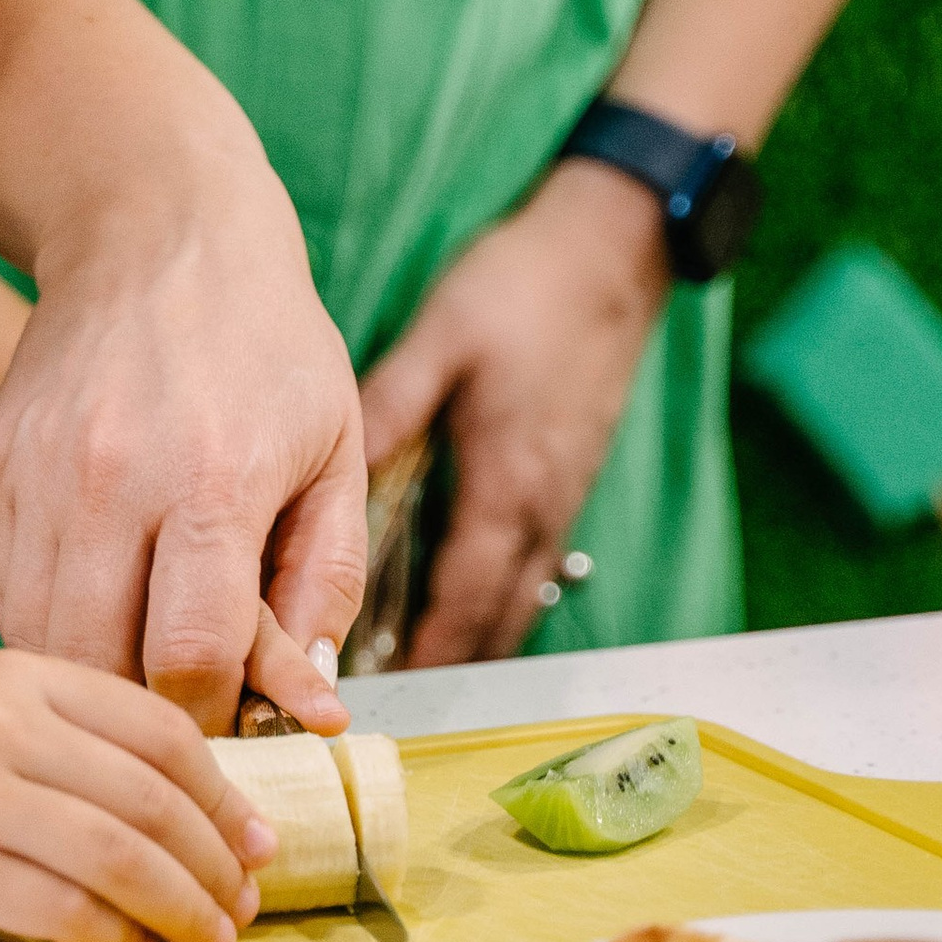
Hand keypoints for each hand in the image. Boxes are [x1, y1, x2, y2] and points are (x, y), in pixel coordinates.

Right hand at [0, 174, 364, 736]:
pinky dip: (45, 624)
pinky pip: (2, 590)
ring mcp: (37, 474)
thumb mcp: (335, 452)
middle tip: (184, 701)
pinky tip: (94, 608)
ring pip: (38, 637)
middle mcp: (110, 482)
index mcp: (212, 482)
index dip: (213, 713)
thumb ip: (327, 580)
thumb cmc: (267, 343)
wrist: (155, 228)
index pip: (188, 656)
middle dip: (144, 708)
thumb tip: (307, 699)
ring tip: (139, 656)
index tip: (235, 713)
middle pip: (98, 662)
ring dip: (89, 673)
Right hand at [0, 646, 276, 941]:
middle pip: (153, 795)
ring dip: (181, 907)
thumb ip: (58, 748)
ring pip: (121, 851)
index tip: (257, 845)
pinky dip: (112, 936)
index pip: (159, 729)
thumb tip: (181, 816)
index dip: (226, 795)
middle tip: (244, 908)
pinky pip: (61, 904)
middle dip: (216, 862)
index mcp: (15, 675)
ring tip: (205, 941)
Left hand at [359, 159, 670, 666]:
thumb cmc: (521, 289)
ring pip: (518, 595)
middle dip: (443, 658)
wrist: (611, 251)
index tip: (376, 690)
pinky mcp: (569, 476)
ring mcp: (563, 495)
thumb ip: (388, 410)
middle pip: (494, 615)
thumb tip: (330, 472)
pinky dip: (497, 594)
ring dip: (473, 632)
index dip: (423, 650)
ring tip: (414, 663)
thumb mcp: (440, 341)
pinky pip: (533, 562)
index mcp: (506, 484)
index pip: (461, 597)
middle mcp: (542, 507)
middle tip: (381, 690)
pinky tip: (464, 597)